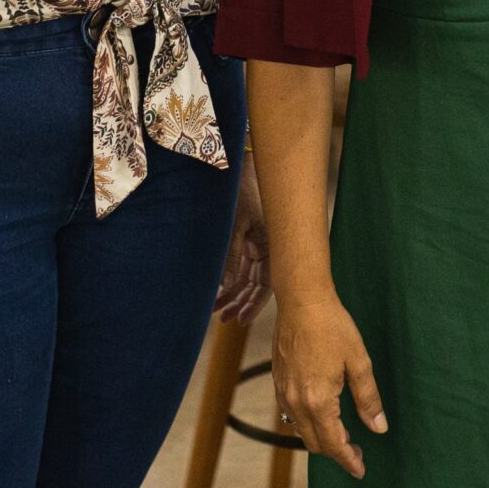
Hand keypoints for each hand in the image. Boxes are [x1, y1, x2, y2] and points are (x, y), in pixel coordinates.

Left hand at [213, 152, 270, 325]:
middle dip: (241, 302)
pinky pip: (239, 267)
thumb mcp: (234, 225)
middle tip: (225, 319)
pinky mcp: (245, 240)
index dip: (255, 304)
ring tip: (217, 311)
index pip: (267, 283)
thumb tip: (225, 288)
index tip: (242, 320)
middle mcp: (266, 248)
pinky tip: (218, 293)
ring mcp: (256, 245)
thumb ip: (230, 257)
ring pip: (246, 278)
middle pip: (256, 285)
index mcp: (271, 244)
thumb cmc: (239, 192)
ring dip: (233, 294)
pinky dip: (229, 280)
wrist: (237, 167)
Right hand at [273, 293, 386, 478]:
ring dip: (321, 438)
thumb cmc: (332, 326)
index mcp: (318, 401)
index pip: (333, 444)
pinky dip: (307, 423)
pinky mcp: (278, 382)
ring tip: (342, 435)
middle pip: (314, 443)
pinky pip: (291, 415)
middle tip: (357, 451)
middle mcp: (295, 402)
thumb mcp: (358, 362)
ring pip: (301, 431)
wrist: (301, 300)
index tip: (360, 470)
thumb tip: (378, 428)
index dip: (348, 460)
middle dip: (336, 452)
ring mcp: (283, 393)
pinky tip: (322, 414)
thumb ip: (368, 399)